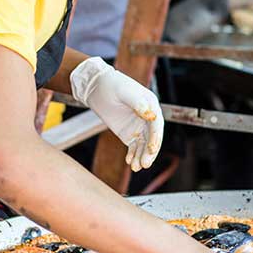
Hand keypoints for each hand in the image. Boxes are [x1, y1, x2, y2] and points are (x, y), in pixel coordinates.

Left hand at [68, 56, 163, 170]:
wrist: (96, 87)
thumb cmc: (111, 84)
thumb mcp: (123, 91)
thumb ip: (137, 103)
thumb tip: (150, 114)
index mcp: (151, 105)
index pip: (156, 124)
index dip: (155, 137)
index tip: (151, 148)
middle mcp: (148, 117)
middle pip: (152, 138)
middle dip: (149, 152)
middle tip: (145, 164)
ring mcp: (139, 127)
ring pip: (143, 145)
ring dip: (141, 157)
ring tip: (136, 167)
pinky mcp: (129, 134)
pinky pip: (134, 148)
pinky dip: (133, 156)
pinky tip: (129, 162)